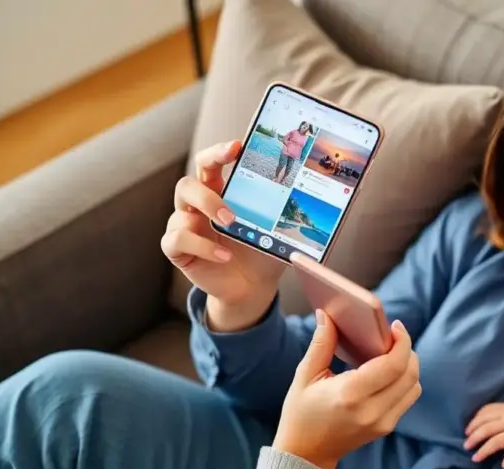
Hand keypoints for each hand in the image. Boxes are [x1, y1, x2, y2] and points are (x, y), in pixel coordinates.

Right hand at [161, 141, 285, 330]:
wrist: (252, 286)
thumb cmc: (260, 250)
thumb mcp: (274, 227)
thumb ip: (284, 210)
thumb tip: (326, 197)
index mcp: (218, 191)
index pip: (210, 163)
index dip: (218, 152)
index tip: (236, 146)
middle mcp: (197, 206)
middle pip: (187, 183)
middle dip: (206, 189)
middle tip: (228, 197)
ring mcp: (186, 227)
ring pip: (179, 212)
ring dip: (207, 213)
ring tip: (231, 225)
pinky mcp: (178, 250)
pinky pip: (177, 241)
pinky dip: (203, 247)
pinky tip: (224, 256)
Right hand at [273, 310, 421, 468]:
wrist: (305, 455)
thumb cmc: (300, 414)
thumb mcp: (304, 376)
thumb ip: (321, 343)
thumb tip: (327, 314)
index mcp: (350, 395)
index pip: (393, 364)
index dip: (402, 341)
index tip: (396, 326)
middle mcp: (371, 410)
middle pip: (410, 373)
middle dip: (407, 350)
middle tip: (393, 337)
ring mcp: (382, 422)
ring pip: (414, 386)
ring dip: (408, 366)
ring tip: (390, 354)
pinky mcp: (385, 428)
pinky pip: (407, 399)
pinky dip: (404, 381)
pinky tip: (387, 373)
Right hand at [464, 396, 503, 468]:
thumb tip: (503, 464)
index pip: (495, 442)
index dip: (483, 451)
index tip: (475, 458)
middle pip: (486, 428)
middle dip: (474, 438)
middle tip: (466, 447)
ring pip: (483, 416)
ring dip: (473, 426)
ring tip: (466, 435)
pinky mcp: (503, 403)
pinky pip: (487, 407)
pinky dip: (477, 415)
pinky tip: (474, 422)